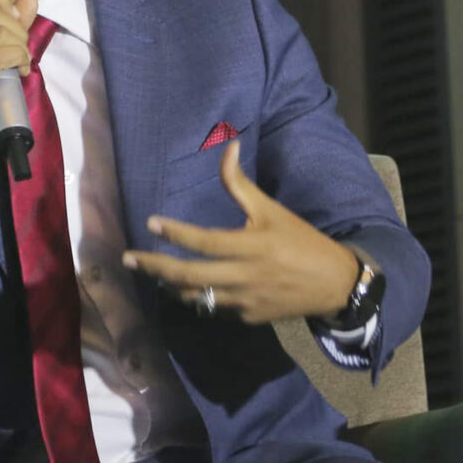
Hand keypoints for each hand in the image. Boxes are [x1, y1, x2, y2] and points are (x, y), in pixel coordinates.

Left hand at [122, 141, 358, 322]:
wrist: (334, 284)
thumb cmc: (299, 240)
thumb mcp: (271, 209)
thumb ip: (240, 183)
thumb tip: (228, 144)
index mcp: (251, 246)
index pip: (204, 242)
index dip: (175, 233)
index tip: (151, 223)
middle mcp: (244, 276)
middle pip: (189, 276)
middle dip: (154, 268)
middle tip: (128, 259)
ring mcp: (245, 302)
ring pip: (196, 297)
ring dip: (170, 285)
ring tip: (151, 272)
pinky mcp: (248, 318)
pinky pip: (215, 308)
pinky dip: (197, 298)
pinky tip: (183, 287)